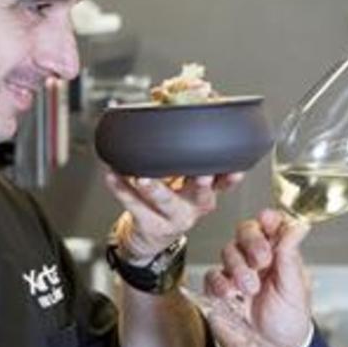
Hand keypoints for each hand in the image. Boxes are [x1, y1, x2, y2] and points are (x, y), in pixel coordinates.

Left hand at [103, 172, 242, 262]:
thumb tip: (192, 108)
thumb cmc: (172, 204)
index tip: (234, 169)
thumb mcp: (189, 186)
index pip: (223, 183)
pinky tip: (112, 174)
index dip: (230, 177)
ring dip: (154, 188)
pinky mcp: (149, 223)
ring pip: (163, 201)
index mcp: (205, 194)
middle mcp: (193, 207)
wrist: (150, 238)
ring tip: (143, 177)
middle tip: (200, 173)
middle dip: (202, 183)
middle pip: (199, 194)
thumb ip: (193, 159)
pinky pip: (132, 203)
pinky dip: (120, 188)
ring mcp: (171, 218)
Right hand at [203, 209, 312, 346]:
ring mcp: (237, 273)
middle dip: (252, 241)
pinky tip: (232, 295)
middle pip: (247, 231)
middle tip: (261, 259)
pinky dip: (220, 283)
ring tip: (250, 289)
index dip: (269, 219)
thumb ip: (291, 255)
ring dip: (239, 267)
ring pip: (228, 250)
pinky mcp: (219, 290)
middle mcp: (257, 260)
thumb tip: (299, 225)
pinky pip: (212, 275)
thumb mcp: (295, 290)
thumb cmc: (287, 326)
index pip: (272, 226)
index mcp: (280, 256)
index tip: (268, 220)